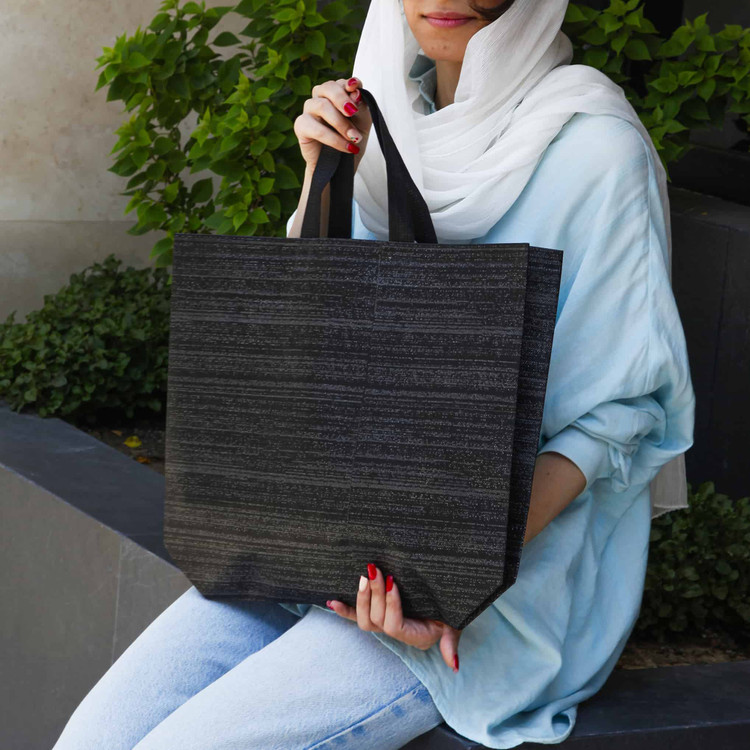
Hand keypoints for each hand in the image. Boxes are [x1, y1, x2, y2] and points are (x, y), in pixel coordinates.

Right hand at [293, 75, 372, 174]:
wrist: (341, 166)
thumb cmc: (350, 141)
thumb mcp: (363, 123)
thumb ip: (361, 106)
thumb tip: (355, 92)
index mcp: (336, 94)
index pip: (342, 83)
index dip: (350, 86)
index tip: (358, 95)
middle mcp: (320, 98)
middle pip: (328, 87)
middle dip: (342, 99)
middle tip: (353, 112)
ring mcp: (309, 111)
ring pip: (321, 105)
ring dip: (340, 122)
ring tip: (354, 138)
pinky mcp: (300, 126)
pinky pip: (316, 128)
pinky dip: (333, 138)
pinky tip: (346, 147)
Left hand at [326, 564, 461, 672]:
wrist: (447, 602)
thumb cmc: (452, 613)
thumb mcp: (455, 626)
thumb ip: (450, 643)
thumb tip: (453, 664)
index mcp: (415, 637)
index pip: (394, 625)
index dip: (390, 604)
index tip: (392, 581)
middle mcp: (398, 633)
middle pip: (376, 621)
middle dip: (373, 595)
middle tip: (374, 569)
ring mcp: (385, 625)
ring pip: (365, 620)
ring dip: (362, 598)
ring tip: (365, 575)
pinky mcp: (378, 616)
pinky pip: (357, 617)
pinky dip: (344, 611)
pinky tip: (332, 602)